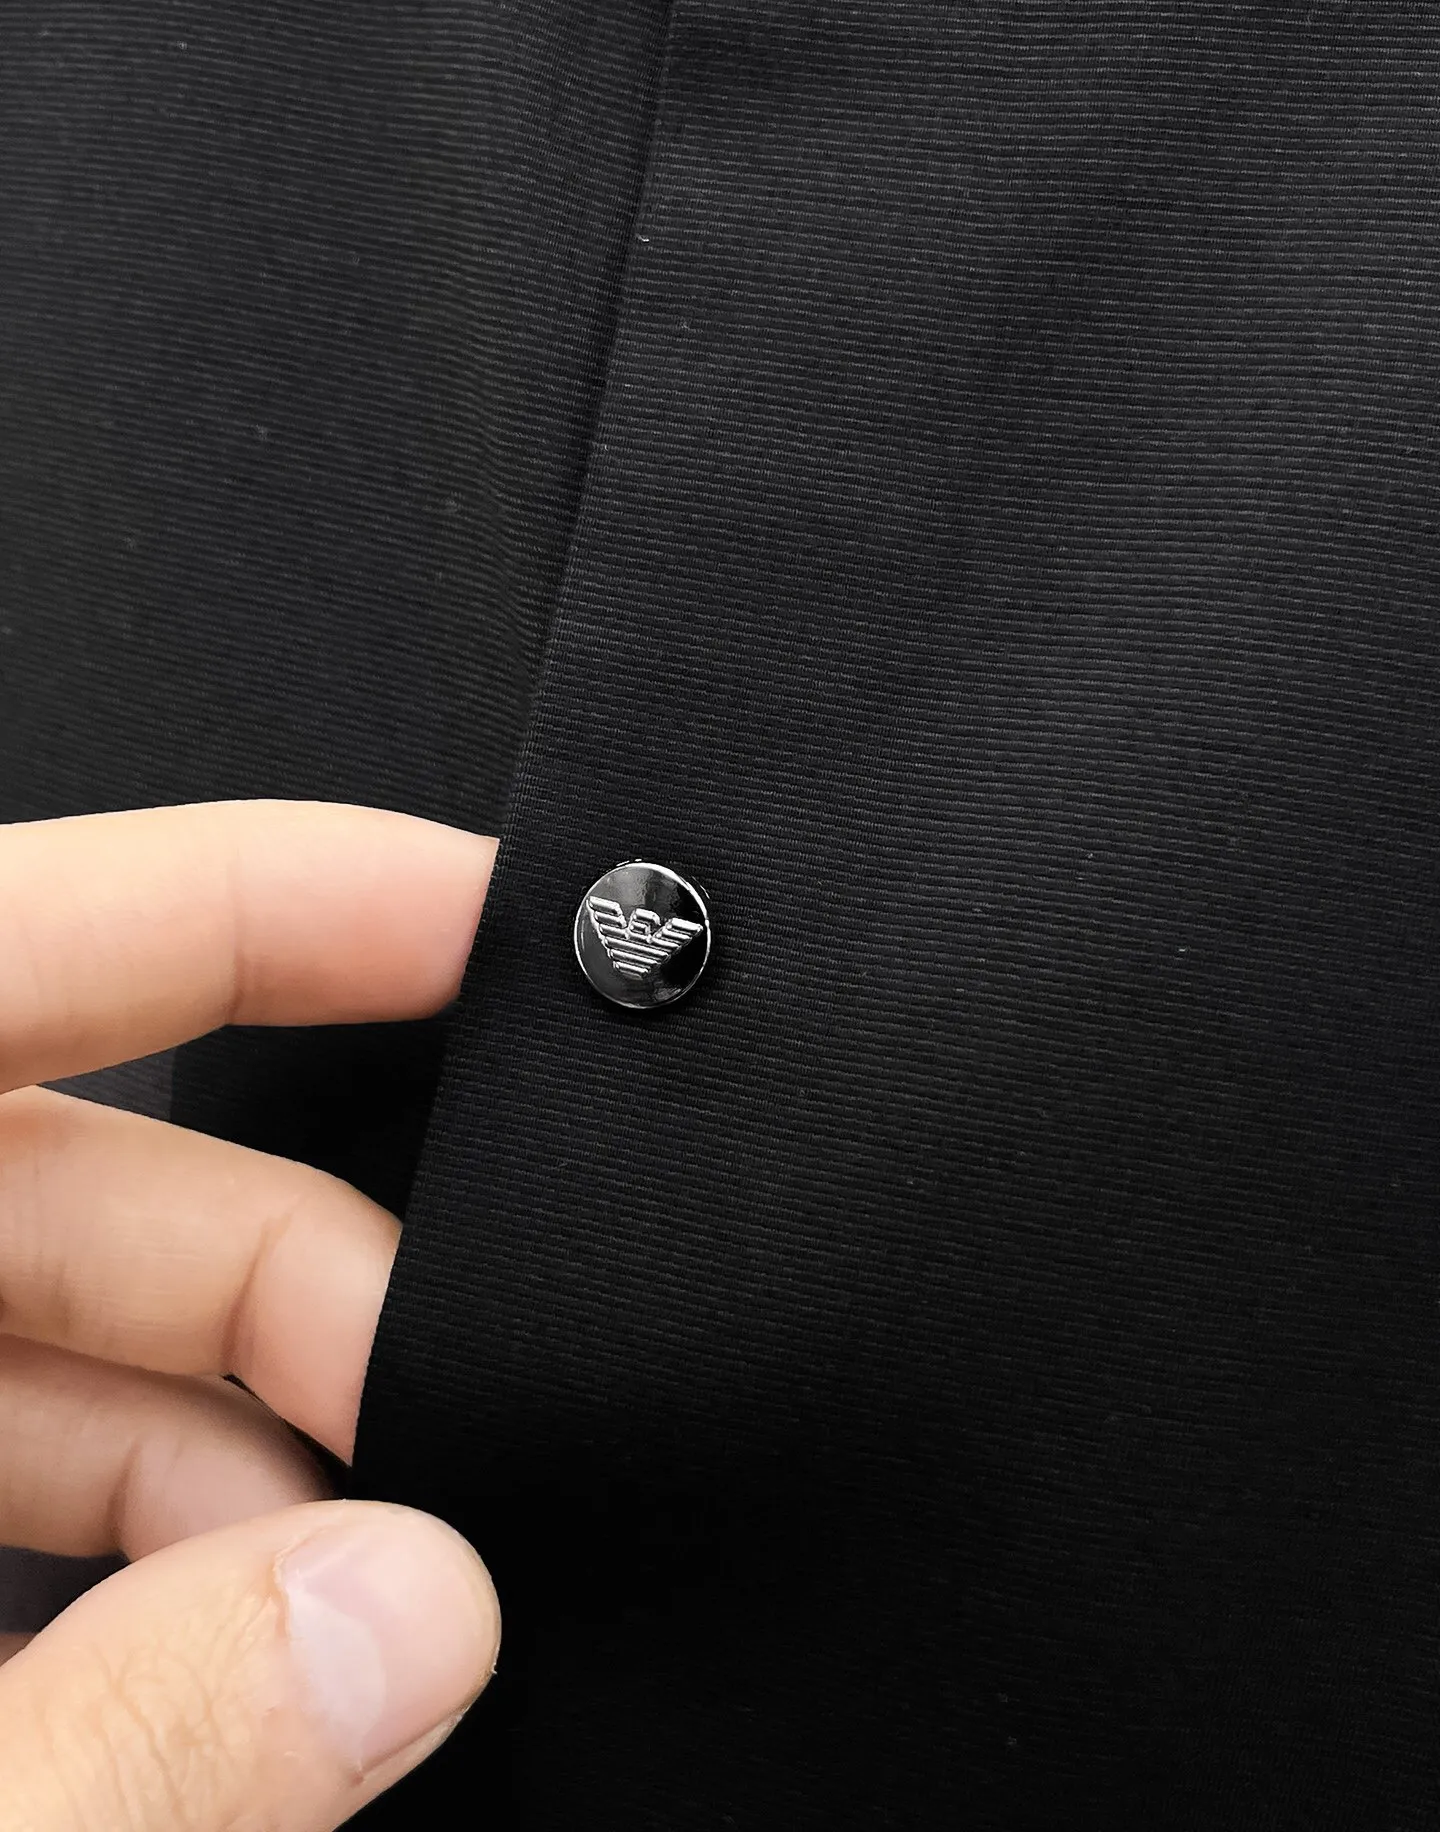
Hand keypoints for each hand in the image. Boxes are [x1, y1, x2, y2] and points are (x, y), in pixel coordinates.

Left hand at [0, 801, 501, 1831]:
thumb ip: (126, 1748)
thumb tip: (402, 1617)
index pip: (6, 950)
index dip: (250, 894)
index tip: (461, 911)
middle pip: (62, 1161)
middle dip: (300, 1253)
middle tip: (461, 1379)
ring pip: (41, 1325)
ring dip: (237, 1424)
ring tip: (375, 1572)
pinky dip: (141, 1523)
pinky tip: (251, 1643)